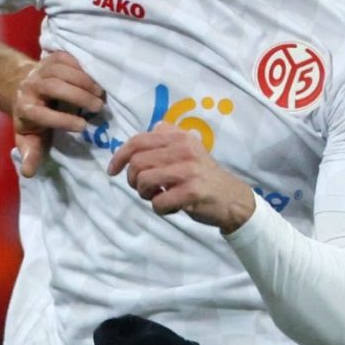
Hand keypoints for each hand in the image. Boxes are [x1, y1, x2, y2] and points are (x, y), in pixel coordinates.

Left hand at [13, 51, 103, 176]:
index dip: (62, 120)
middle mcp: (30, 87)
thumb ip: (31, 154)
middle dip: (78, 96)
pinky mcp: (49, 58)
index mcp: (24, 109)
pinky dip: (82, 67)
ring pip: (62, 70)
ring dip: (84, 81)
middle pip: (54, 86)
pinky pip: (66, 58)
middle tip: (98, 107)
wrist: (20, 87)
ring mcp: (40, 70)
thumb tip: (29, 173)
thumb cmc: (31, 119)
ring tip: (100, 93)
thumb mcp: (29, 139)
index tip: (83, 126)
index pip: (41, 114)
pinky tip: (93, 79)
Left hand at [108, 126, 255, 231]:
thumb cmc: (203, 175)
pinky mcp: (192, 191)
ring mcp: (189, 170)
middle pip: (136, 163)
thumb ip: (167, 138)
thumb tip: (143, 135)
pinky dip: (160, 209)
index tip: (113, 171)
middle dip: (133, 180)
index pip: (137, 141)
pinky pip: (158, 202)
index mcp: (179, 136)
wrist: (232, 198)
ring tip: (159, 196)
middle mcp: (184, 149)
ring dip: (145, 195)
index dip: (119, 156)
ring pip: (143, 181)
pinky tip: (171, 207)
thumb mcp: (188, 149)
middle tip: (145, 189)